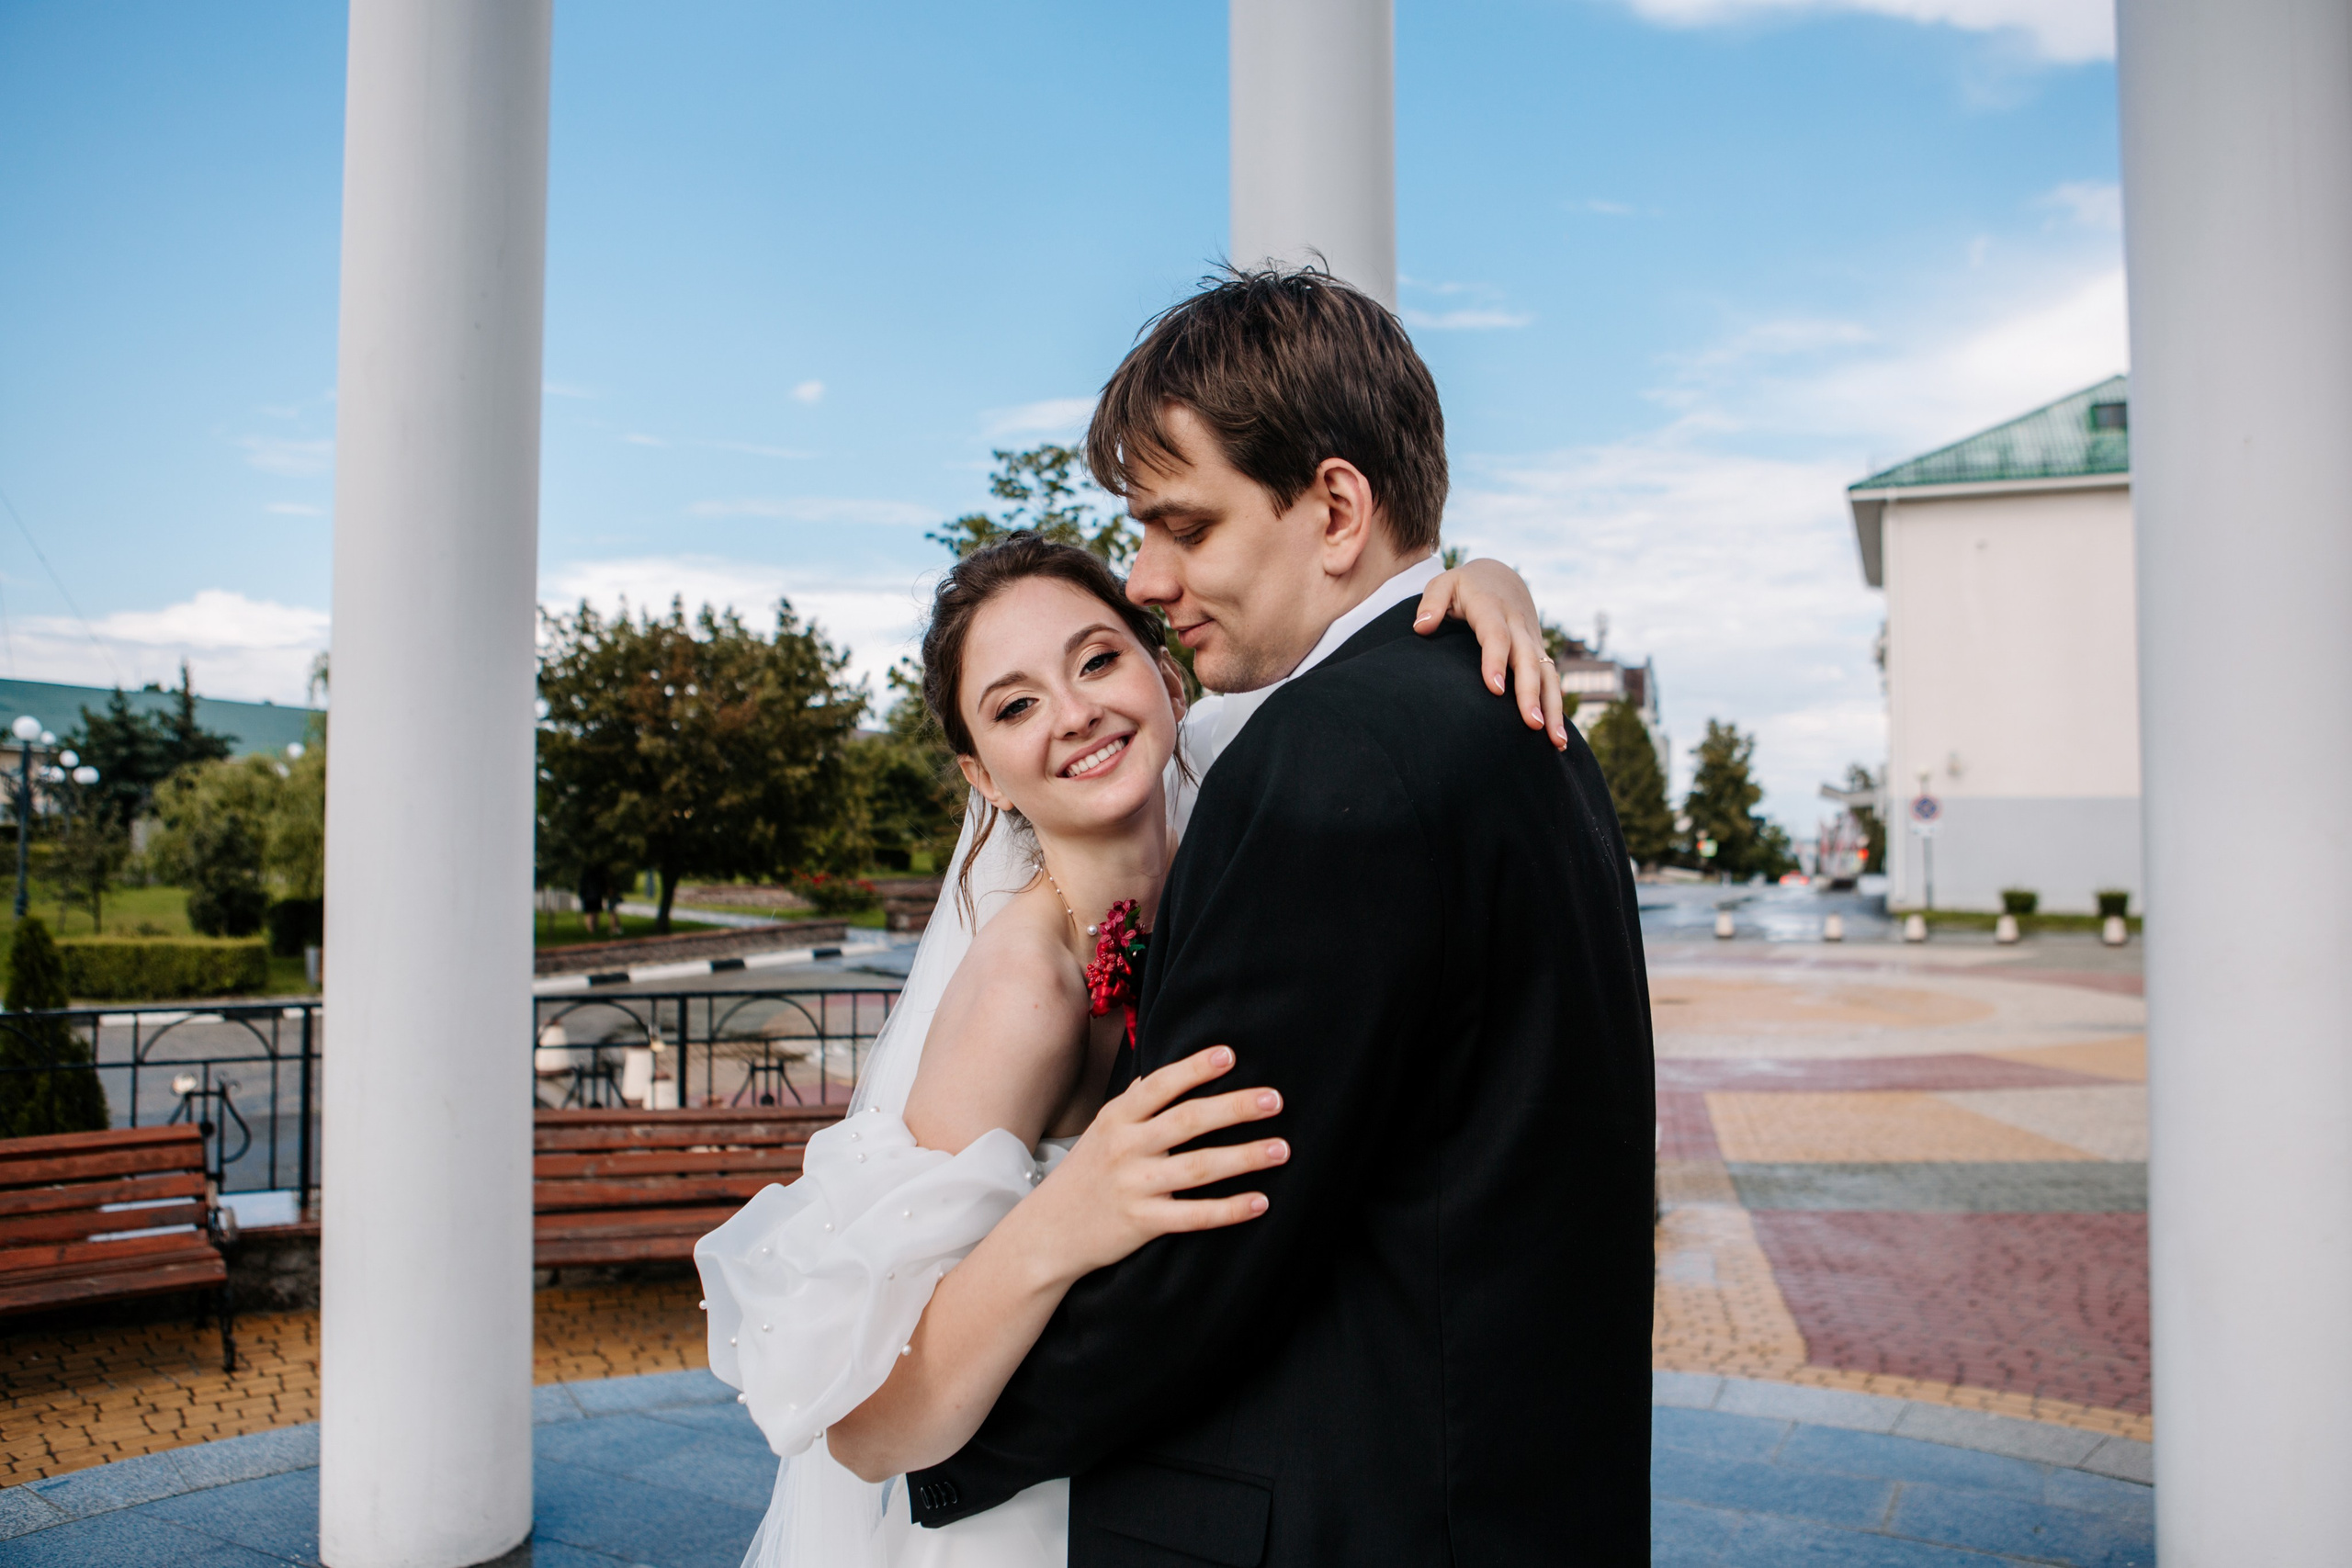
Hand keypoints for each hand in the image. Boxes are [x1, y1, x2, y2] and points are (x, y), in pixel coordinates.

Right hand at [1021, 1046, 1284, 1283]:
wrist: (1047, 1233)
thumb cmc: (1084, 1175)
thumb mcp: (1100, 1131)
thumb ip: (1133, 1102)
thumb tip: (1158, 1073)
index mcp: (1117, 1118)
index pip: (1160, 1086)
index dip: (1194, 1068)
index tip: (1229, 1055)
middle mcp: (1125, 1148)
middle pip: (1187, 1121)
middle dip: (1234, 1108)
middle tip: (1275, 1100)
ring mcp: (1134, 1186)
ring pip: (1197, 1167)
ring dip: (1244, 1157)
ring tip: (1281, 1148)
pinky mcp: (1143, 1223)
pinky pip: (1194, 1215)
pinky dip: (1229, 1209)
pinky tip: (1260, 1201)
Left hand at [1413, 558, 1568, 749]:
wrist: (1501, 579)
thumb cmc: (1465, 587)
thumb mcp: (1445, 584)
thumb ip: (1432, 602)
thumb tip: (1421, 627)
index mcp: (1492, 608)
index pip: (1496, 635)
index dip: (1496, 660)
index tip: (1494, 689)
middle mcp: (1518, 625)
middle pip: (1527, 659)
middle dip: (1530, 692)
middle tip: (1532, 723)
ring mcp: (1531, 641)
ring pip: (1546, 673)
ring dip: (1552, 706)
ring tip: (1555, 741)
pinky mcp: (1538, 654)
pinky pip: (1550, 680)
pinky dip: (1556, 707)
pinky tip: (1556, 739)